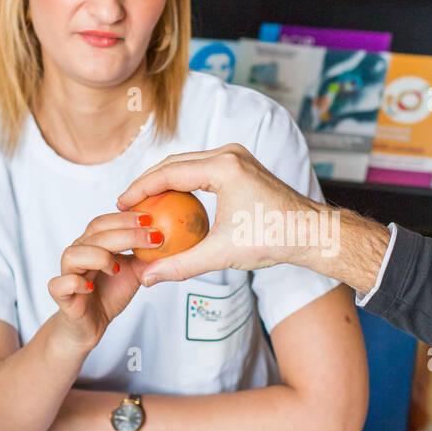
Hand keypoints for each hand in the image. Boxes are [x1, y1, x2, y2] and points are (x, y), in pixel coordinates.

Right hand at [48, 210, 164, 350]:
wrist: (91, 323)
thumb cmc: (109, 293)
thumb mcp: (135, 272)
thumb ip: (146, 256)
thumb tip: (169, 241)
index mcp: (94, 243)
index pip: (105, 222)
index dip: (126, 219)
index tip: (150, 219)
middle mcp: (79, 253)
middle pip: (94, 234)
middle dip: (125, 234)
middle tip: (151, 238)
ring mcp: (68, 273)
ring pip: (73, 254)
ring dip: (98, 256)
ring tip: (117, 268)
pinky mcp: (61, 295)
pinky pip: (60, 284)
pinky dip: (76, 283)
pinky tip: (91, 286)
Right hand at [115, 144, 329, 286]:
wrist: (310, 232)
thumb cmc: (273, 239)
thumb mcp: (222, 254)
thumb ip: (180, 265)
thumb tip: (147, 277)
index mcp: (224, 167)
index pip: (169, 172)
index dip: (140, 188)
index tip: (121, 203)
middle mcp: (230, 153)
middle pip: (175, 162)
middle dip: (148, 182)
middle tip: (127, 204)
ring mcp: (237, 156)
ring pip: (188, 162)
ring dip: (165, 180)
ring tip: (145, 202)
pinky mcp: (242, 164)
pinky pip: (203, 168)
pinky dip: (184, 182)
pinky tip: (172, 204)